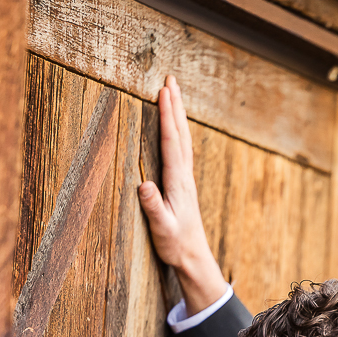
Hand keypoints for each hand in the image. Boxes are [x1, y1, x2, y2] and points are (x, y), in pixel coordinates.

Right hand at [137, 75, 227, 310]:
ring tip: (173, 94)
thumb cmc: (176, 244)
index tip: (164, 92)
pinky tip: (176, 128)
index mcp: (177, 182)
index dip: (167, 116)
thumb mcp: (161, 228)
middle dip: (175, 106)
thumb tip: (143, 184)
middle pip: (181, 134)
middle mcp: (184, 176)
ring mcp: (186, 179)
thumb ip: (152, 206)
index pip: (171, 142)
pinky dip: (178, 132)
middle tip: (171, 79)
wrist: (194, 257)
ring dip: (178, 115)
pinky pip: (182, 149)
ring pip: (183, 139)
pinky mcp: (184, 184)